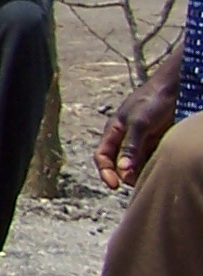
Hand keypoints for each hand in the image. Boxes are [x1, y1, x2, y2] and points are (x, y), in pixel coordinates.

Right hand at [97, 63, 178, 189]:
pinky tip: (160, 169)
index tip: (114, 186)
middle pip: (119, 165)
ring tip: (150, 177)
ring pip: (135, 165)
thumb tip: (123, 171)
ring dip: (140, 173)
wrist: (173, 89)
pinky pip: (150, 160)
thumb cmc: (151, 102)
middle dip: (125, 176)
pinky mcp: (154, 143)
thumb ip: (130, 147)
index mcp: (113, 132)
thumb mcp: (139, 123)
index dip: (105, 172)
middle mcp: (125, 139)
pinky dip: (152, 168)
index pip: (102, 157)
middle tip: (139, 183)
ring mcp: (140, 142)